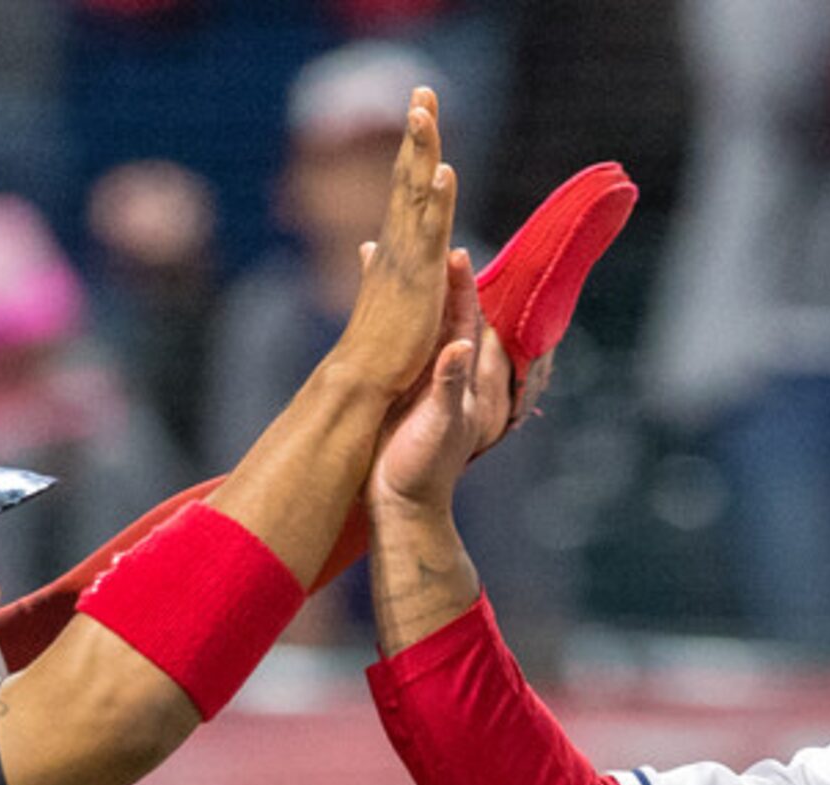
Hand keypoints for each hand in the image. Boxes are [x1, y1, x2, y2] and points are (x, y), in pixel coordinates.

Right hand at [327, 88, 457, 399]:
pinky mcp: (420, 277)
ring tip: (425, 110)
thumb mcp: (383, 295)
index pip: (404, 186)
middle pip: (408, 175)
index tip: (418, 111)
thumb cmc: (377, 346)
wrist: (363, 379)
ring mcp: (408, 257)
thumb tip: (367, 247)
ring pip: (415, 192)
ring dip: (421, 150)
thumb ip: (378, 266)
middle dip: (416, 132)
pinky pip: (430, 231)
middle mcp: (399, 243)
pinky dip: (437, 200)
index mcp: (396, 246)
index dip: (411, 149)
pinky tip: (444, 171)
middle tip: (422, 89)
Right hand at [371, 251, 495, 512]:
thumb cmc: (428, 469)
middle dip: (430, 273)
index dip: (461, 286)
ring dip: (402, 287)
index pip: (467, 319)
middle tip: (418, 235)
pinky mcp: (394, 385)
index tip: (453, 252)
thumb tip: (459, 344)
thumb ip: (450, 386)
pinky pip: (389, 339)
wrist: (401, 503)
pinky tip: (363, 294)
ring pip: (413, 320)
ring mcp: (418, 375)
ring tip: (381, 249)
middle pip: (440, 309)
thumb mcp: (442, 427)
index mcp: (465, 376)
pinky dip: (378, 314)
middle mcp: (444, 369)